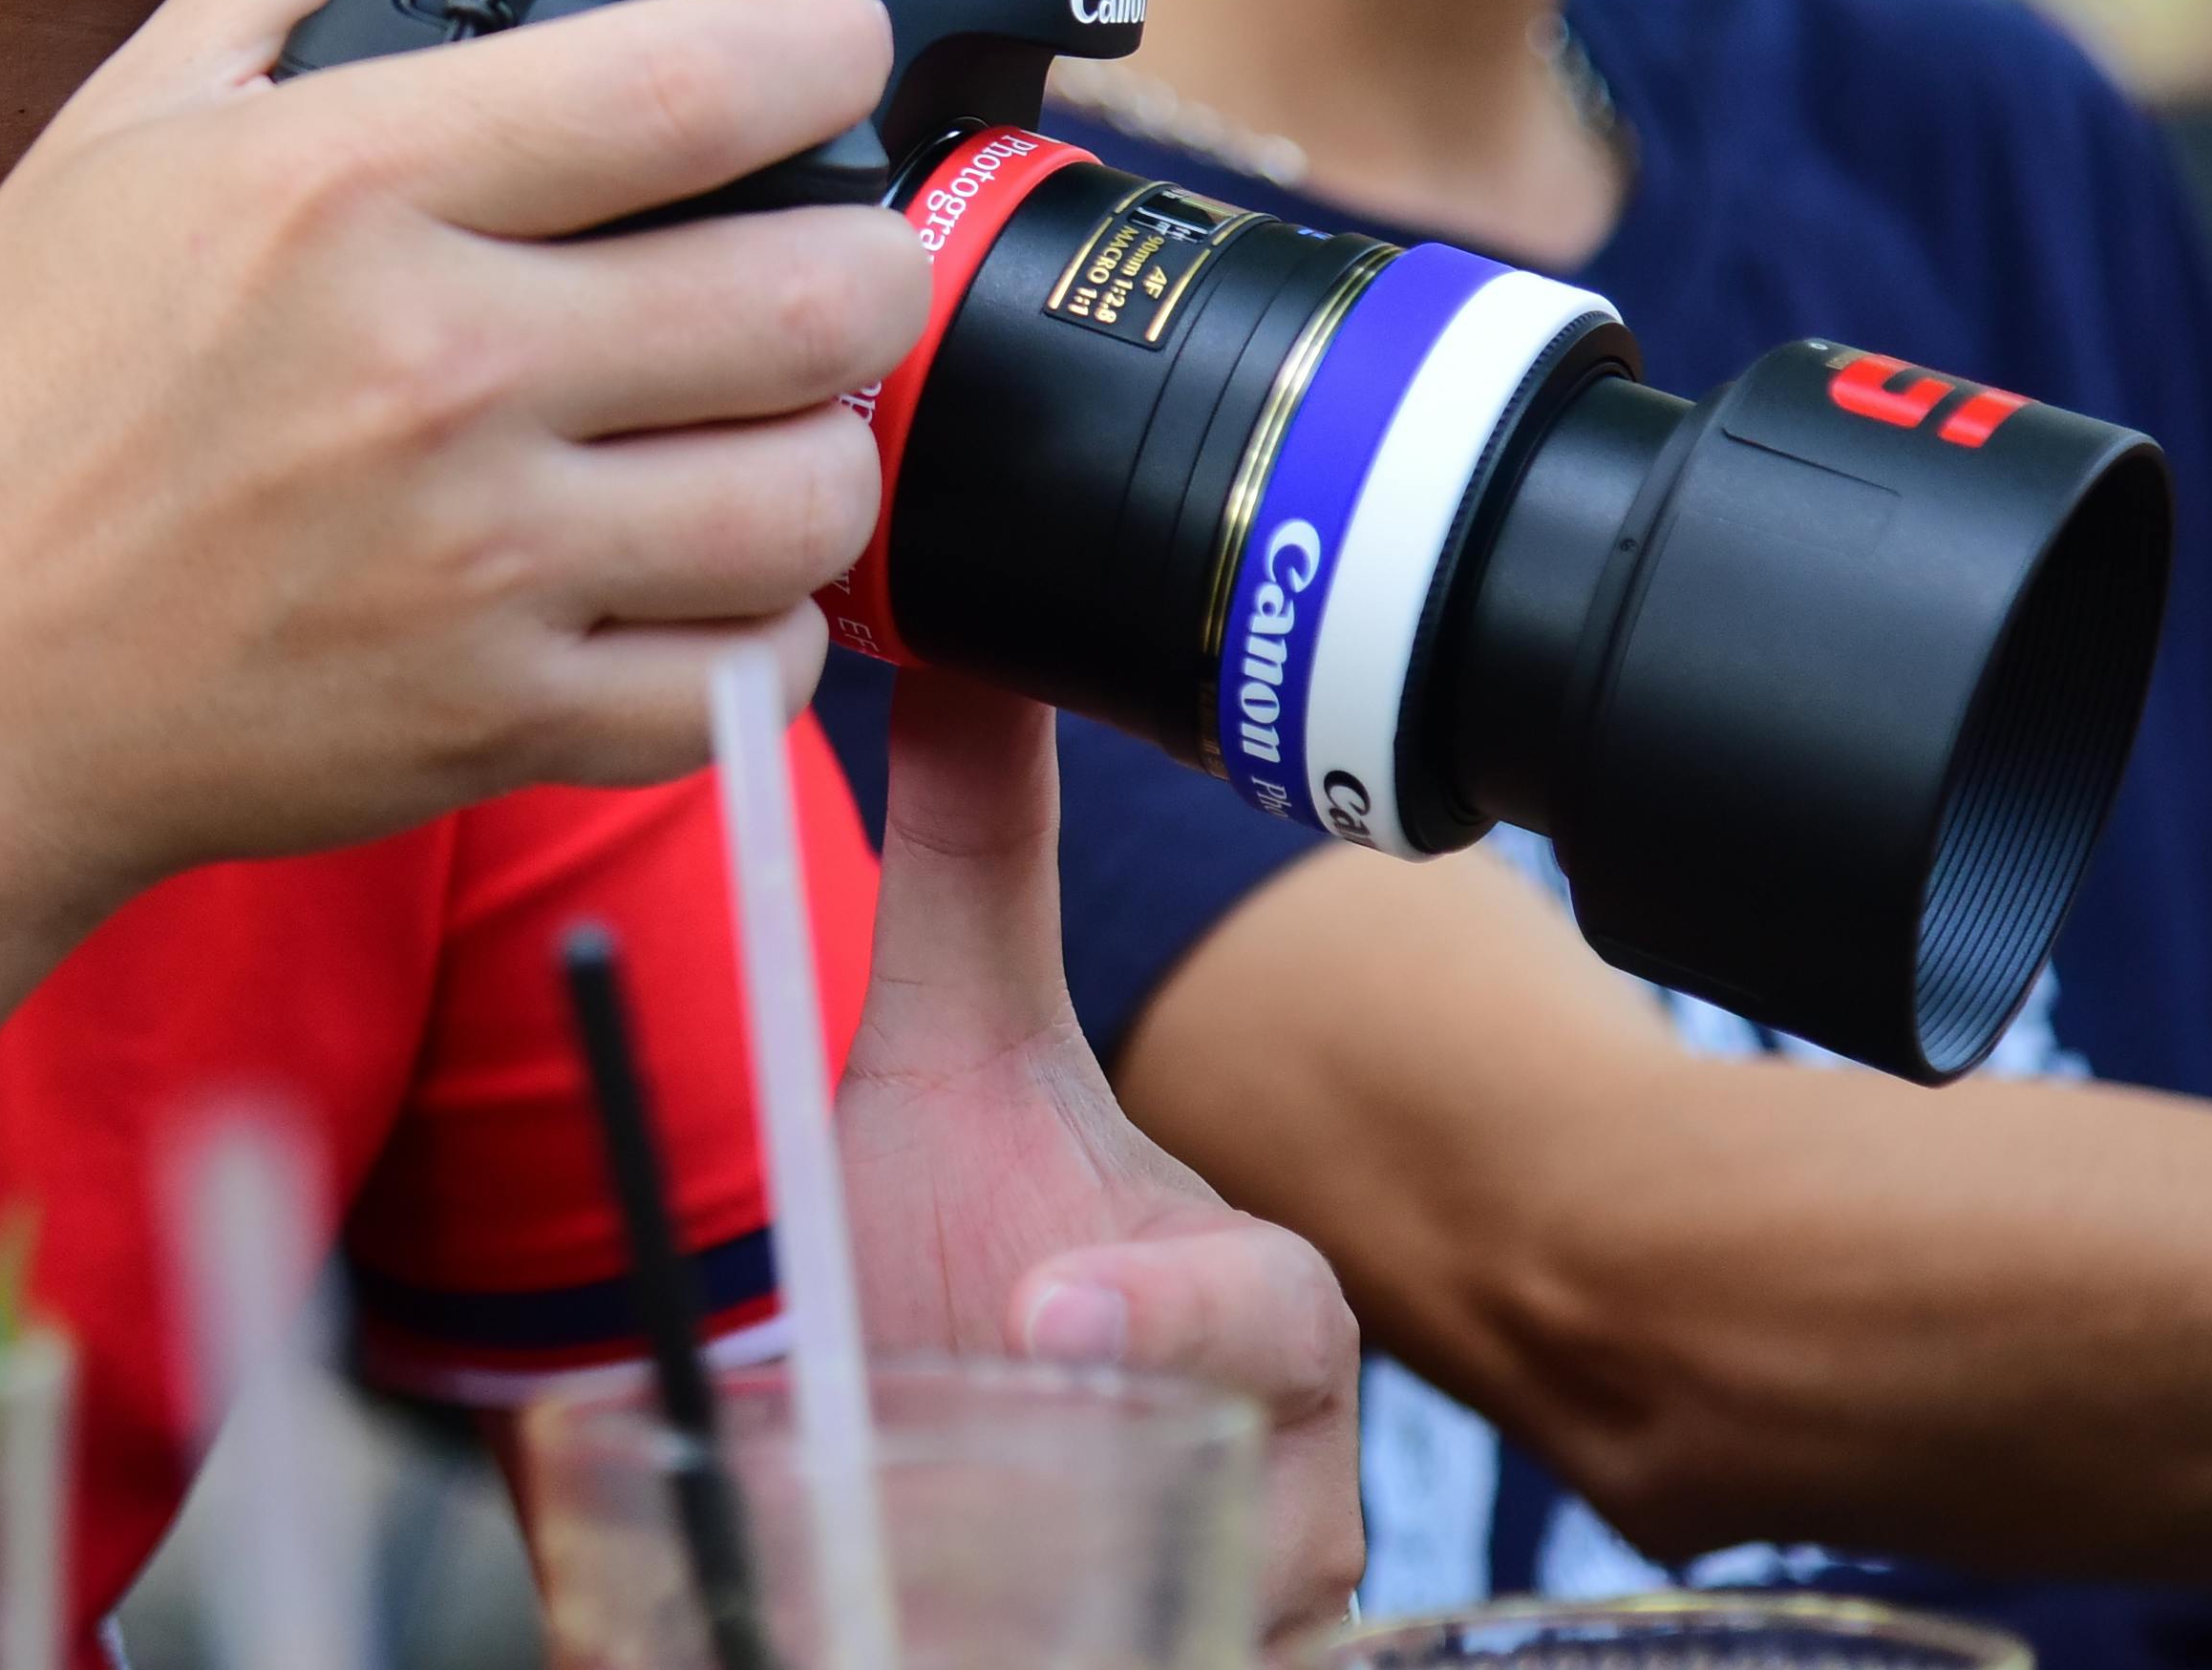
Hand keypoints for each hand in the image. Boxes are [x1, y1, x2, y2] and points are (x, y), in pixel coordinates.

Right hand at [0, 0, 933, 900]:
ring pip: (811, 492)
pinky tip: (699, 581)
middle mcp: (434, 368)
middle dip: (867, 255)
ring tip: (763, 420)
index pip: (694, 83)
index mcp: (352, 186)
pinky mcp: (490, 722)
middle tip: (825, 250)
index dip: (830, 46)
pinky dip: (764, 633)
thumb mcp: (128, 119)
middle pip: (818, 292)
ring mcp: (474, 562)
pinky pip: (747, 684)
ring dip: (823, 446)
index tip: (838, 50)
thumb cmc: (15, 394)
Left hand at [838, 663, 1361, 1648]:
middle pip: (1285, 1533)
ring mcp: (1259, 1621)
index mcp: (1249, 1330)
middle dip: (1146, 1524)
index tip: (1042, 1303)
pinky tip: (959, 1654)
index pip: (1278, 1323)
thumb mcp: (947, 1074)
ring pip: (1229, 1639)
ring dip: (1068, 1623)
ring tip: (922, 1614)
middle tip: (970, 1515)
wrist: (923, 1514)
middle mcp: (1289, 1493)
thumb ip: (973, 869)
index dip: (1174, 1316)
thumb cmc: (956, 1281)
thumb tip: (963, 642)